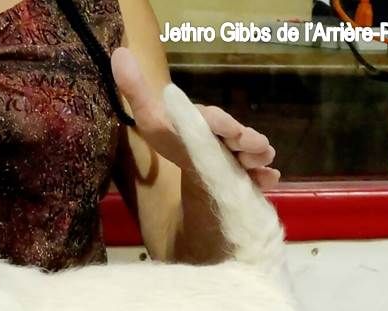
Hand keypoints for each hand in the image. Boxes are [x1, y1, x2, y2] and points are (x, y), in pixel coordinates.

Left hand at [111, 47, 280, 189]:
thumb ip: (136, 90)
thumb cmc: (172, 137)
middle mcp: (226, 135)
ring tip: (258, 162)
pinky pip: (259, 177)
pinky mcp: (245, 174)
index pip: (213, 119)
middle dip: (246, 139)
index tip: (228, 127)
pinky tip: (269, 180)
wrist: (189, 163)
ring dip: (257, 158)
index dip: (220, 122)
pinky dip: (264, 178)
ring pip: (255, 153)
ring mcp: (239, 154)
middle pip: (240, 136)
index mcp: (204, 121)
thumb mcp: (150, 117)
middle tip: (247, 143)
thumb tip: (119, 54)